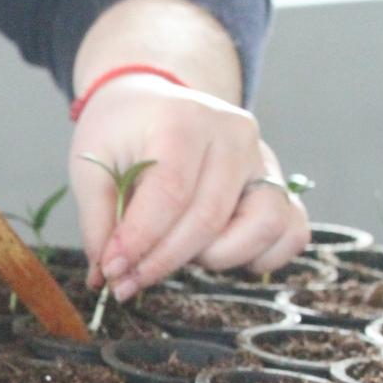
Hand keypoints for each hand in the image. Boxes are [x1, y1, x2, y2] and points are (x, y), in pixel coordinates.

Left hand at [71, 74, 307, 296]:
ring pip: (264, 225)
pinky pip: (292, 231)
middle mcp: (233, 135)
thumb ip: (97, 222)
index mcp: (184, 120)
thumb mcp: (90, 165)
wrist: (152, 101)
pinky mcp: (278, 183)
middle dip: (164, 261)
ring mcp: (262, 158)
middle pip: (209, 218)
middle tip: (128, 281)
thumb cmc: (120, 132)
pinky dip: (262, 256)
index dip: (141, 241)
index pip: (171, 193)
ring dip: (217, 258)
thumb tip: (107, 276)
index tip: (113, 270)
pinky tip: (218, 255)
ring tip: (177, 254)